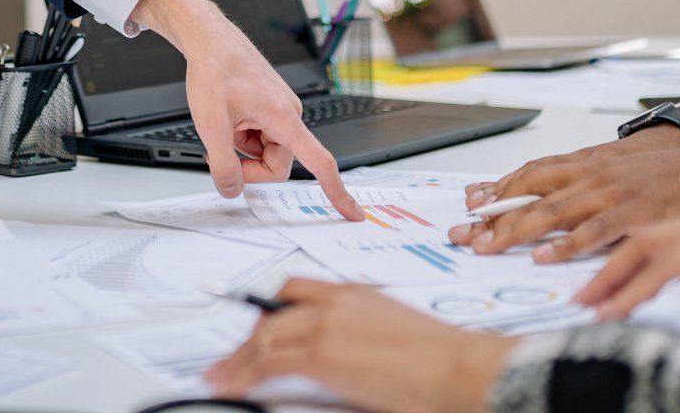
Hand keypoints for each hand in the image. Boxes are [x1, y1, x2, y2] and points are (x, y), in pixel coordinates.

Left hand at [131, 0, 359, 219]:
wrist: (210, 39)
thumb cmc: (214, 70)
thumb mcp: (209, 125)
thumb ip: (222, 165)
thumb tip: (232, 190)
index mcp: (284, 118)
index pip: (319, 161)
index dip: (336, 191)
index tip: (352, 213)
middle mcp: (289, 114)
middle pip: (278, 165)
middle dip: (249, 166)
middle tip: (219, 152)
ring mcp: (281, 111)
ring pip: (267, 152)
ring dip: (243, 148)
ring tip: (224, 122)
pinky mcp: (272, 108)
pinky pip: (262, 137)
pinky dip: (243, 136)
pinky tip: (228, 117)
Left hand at [205, 278, 514, 412]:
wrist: (457, 366)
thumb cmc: (440, 358)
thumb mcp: (391, 329)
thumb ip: (359, 332)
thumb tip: (343, 353)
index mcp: (351, 292)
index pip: (293, 290)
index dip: (268, 311)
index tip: (255, 330)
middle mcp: (333, 303)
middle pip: (271, 314)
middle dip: (247, 340)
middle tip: (231, 362)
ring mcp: (325, 327)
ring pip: (263, 338)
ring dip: (239, 362)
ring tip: (223, 380)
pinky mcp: (323, 356)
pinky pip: (270, 364)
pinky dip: (247, 377)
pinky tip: (236, 388)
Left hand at [449, 135, 679, 261]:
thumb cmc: (661, 170)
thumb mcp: (613, 167)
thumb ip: (580, 182)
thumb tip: (546, 195)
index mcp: (583, 163)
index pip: (528, 175)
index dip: (496, 190)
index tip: (468, 205)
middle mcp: (589, 174)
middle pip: (530, 195)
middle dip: (493, 216)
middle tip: (464, 234)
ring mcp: (610, 193)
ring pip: (552, 212)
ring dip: (516, 231)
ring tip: (487, 248)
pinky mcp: (634, 212)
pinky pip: (594, 231)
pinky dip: (566, 245)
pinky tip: (544, 257)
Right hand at [574, 181, 679, 331]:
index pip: (668, 262)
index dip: (635, 289)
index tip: (609, 312)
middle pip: (644, 243)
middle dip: (610, 274)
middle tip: (583, 302)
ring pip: (648, 235)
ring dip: (616, 262)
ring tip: (594, 289)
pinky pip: (663, 232)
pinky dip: (635, 250)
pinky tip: (626, 266)